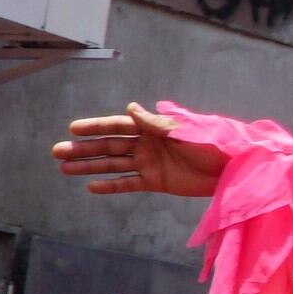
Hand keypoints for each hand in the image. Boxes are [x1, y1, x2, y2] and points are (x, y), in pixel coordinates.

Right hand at [52, 104, 225, 198]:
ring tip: (64, 168)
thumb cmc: (215, 143)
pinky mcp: (158, 181)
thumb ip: (156, 123)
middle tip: (56, 151)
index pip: (118, 126)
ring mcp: (151, 163)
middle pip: (109, 146)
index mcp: (153, 127)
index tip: (73, 129)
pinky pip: (129, 183)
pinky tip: (90, 186)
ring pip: (113, 164)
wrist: (235, 167)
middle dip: (84, 148)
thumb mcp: (185, 130)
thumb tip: (130, 108)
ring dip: (90, 167)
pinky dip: (111, 186)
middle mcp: (148, 144)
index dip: (96, 127)